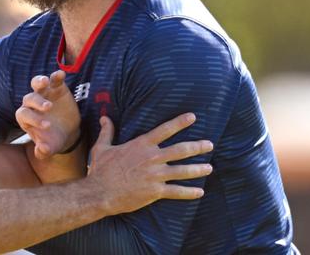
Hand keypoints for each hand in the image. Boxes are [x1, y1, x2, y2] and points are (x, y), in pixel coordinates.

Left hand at [16, 70, 79, 159]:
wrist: (66, 131)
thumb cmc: (53, 139)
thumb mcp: (50, 148)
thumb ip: (44, 151)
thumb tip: (41, 149)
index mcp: (25, 118)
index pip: (24, 115)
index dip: (33, 119)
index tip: (47, 126)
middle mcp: (31, 104)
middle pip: (29, 98)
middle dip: (37, 102)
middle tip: (49, 107)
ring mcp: (43, 93)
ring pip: (36, 84)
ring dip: (39, 81)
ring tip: (46, 82)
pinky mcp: (56, 87)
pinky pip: (54, 79)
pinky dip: (56, 76)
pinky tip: (61, 74)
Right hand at [87, 113, 213, 214]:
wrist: (100, 193)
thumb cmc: (100, 170)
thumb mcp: (102, 148)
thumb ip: (107, 132)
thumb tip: (104, 117)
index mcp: (141, 145)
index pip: (165, 130)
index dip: (180, 122)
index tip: (193, 117)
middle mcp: (152, 158)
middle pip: (181, 150)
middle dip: (197, 146)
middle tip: (209, 144)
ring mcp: (155, 175)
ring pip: (183, 171)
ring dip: (199, 169)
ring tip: (209, 167)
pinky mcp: (156, 191)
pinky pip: (177, 191)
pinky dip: (190, 192)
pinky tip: (200, 192)